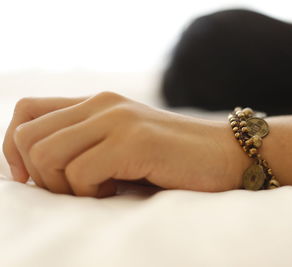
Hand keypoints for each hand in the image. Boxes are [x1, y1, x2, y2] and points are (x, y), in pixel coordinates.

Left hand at [2, 92, 249, 196]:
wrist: (226, 156)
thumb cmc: (173, 160)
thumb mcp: (122, 146)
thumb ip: (86, 145)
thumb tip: (37, 168)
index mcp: (97, 103)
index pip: (26, 112)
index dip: (14, 148)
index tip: (38, 178)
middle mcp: (103, 104)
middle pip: (27, 136)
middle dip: (40, 175)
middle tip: (75, 190)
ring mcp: (118, 120)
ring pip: (47, 156)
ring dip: (65, 187)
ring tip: (100, 191)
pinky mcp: (133, 141)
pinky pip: (80, 172)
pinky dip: (90, 193)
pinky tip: (116, 192)